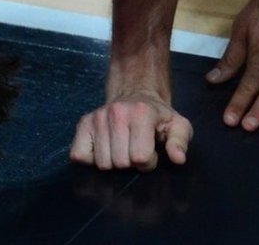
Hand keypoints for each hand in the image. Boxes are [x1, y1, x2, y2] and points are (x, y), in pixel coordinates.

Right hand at [69, 91, 192, 171]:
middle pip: (119, 163)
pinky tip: (104, 149)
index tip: (151, 152)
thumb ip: (180, 141)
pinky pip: (79, 156)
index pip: (140, 158)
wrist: (136, 94)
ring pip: (101, 164)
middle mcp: (116, 112)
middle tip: (135, 149)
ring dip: (113, 163)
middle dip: (130, 163)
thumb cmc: (157, 116)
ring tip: (122, 148)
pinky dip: (90, 160)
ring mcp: (97, 117)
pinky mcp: (83, 123)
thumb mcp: (177, 125)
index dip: (148, 162)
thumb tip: (177, 159)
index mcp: (141, 113)